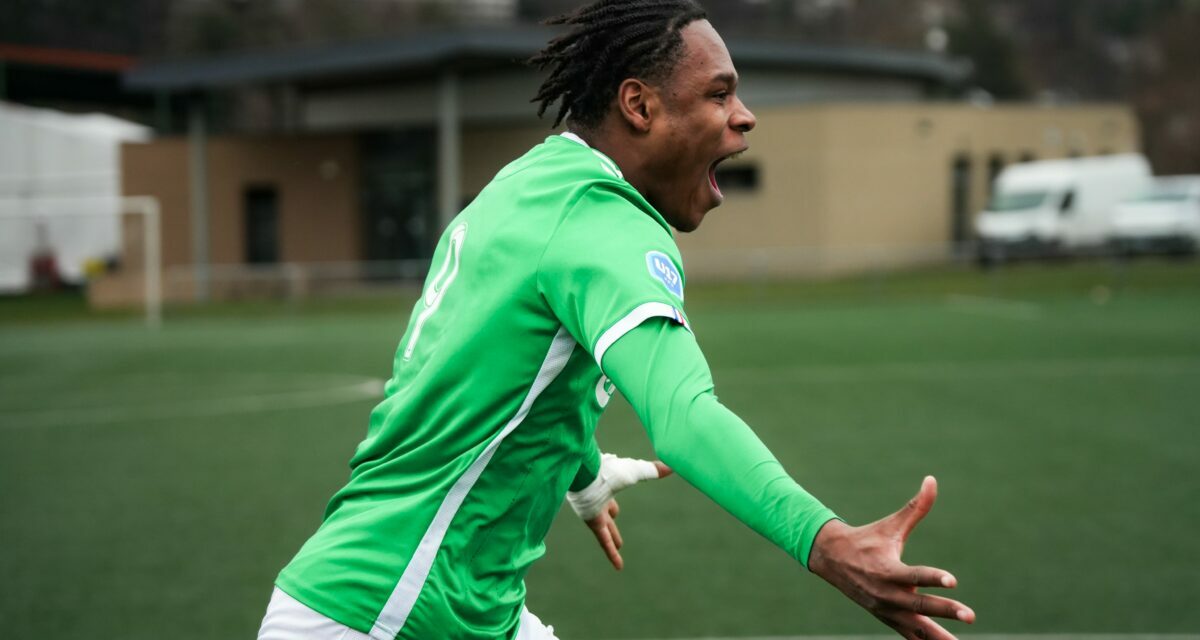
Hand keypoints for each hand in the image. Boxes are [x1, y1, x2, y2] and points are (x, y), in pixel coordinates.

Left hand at [570, 455, 670, 569]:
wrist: (587, 475)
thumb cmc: (611, 470)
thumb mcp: (635, 471)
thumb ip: (652, 470)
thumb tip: (672, 466)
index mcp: (605, 489)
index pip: (610, 501)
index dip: (613, 507)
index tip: (615, 512)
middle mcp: (598, 502)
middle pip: (606, 517)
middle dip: (611, 524)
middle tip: (614, 534)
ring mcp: (594, 514)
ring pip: (605, 531)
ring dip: (611, 540)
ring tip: (618, 548)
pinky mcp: (593, 524)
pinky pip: (604, 542)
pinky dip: (612, 554)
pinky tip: (619, 567)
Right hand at [808, 476, 974, 639]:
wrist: (832, 561)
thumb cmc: (867, 540)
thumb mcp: (891, 525)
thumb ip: (916, 507)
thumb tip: (932, 480)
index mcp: (887, 569)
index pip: (914, 575)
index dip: (933, 578)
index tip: (953, 580)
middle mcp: (887, 593)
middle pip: (919, 605)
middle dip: (945, 611)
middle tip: (970, 615)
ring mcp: (887, 610)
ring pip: (916, 628)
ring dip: (938, 636)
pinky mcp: (888, 619)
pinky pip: (909, 636)